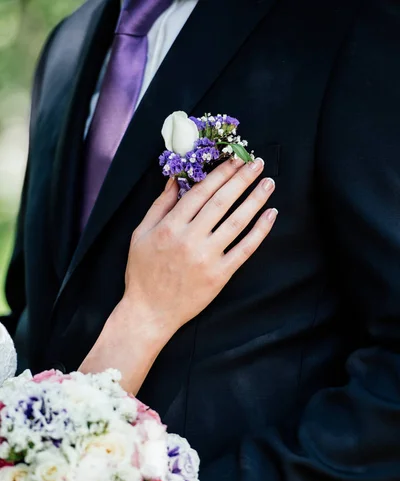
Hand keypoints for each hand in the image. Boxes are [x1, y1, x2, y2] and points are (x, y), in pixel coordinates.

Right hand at [80, 158, 276, 393]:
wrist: (150, 312)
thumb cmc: (143, 272)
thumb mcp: (141, 234)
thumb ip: (159, 205)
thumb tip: (175, 179)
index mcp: (170, 226)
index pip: (200, 192)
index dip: (220, 173)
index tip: (234, 159)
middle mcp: (190, 239)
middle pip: (222, 202)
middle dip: (241, 179)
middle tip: (256, 163)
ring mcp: (207, 258)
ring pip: (237, 222)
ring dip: (255, 199)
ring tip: (268, 183)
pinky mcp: (220, 275)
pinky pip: (245, 249)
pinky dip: (260, 231)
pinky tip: (271, 215)